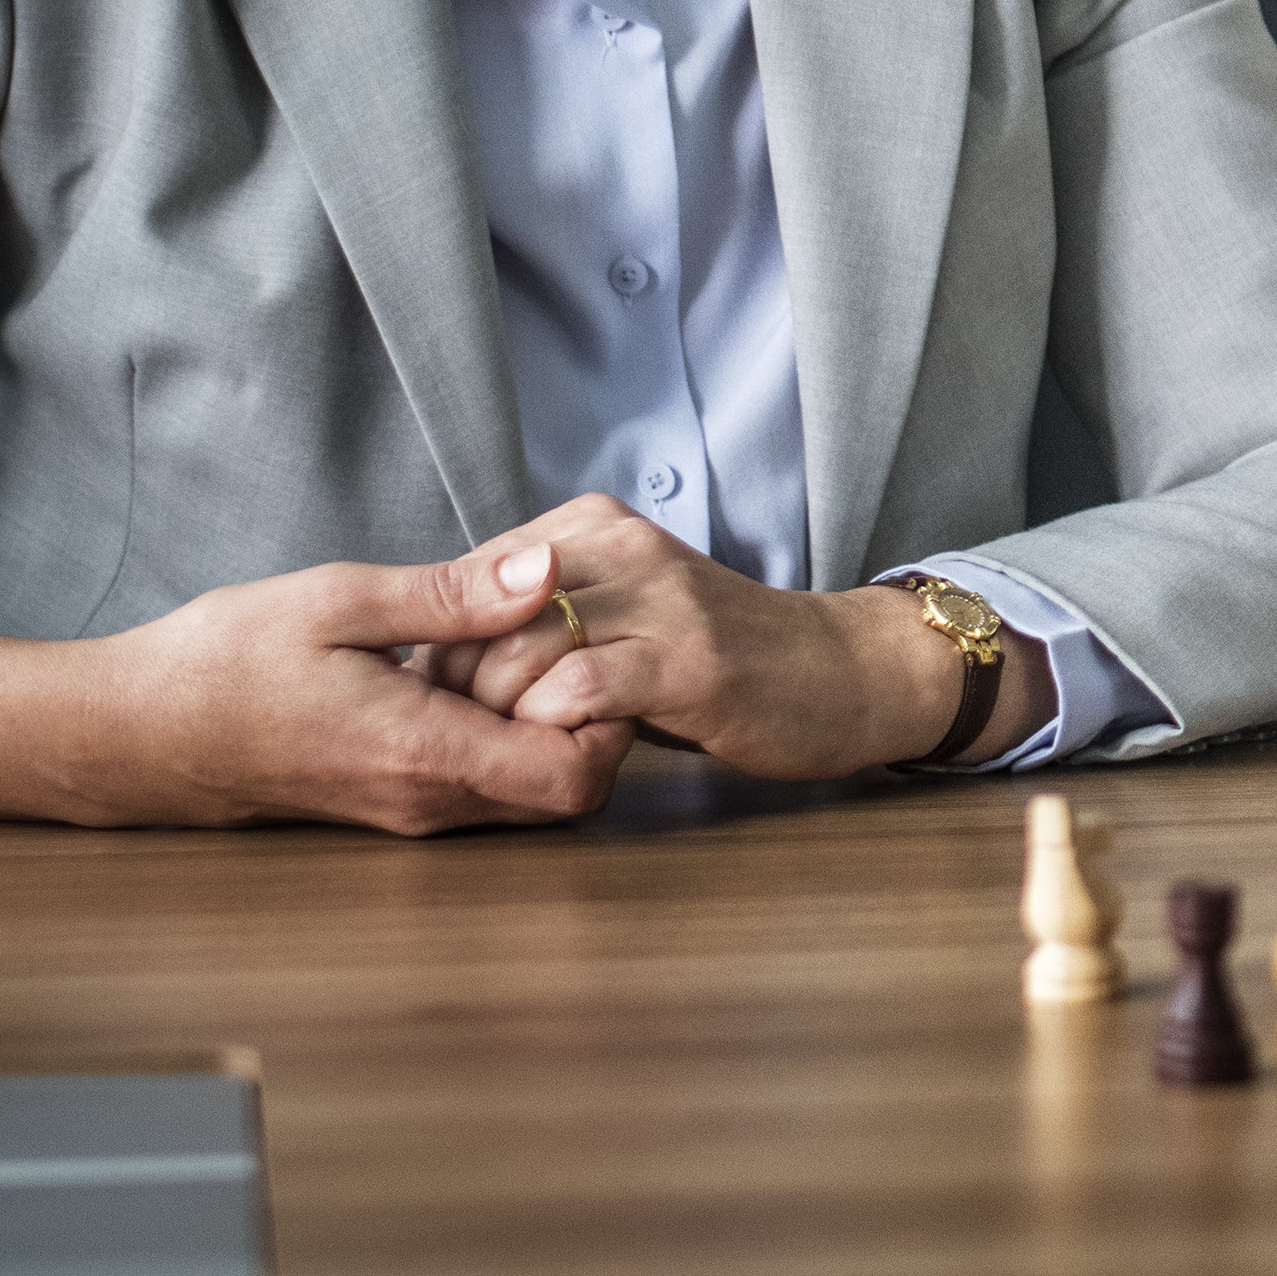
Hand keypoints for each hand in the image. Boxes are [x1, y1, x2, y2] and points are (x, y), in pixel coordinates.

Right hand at [0, 538, 634, 833]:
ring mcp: (408, 810)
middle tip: (561, 638)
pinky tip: (462, 670)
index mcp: (426, 754)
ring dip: (541, 724)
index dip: (613, 716)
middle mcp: (428, 802)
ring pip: (525, 789)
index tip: (591, 648)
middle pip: (569, 790)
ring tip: (509, 646)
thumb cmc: (220, 663)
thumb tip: (548, 572)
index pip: (579, 776)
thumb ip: (451, 596)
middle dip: (592, 718)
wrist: (130, 733)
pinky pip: (478, 784)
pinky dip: (497, 735)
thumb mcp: (337, 602)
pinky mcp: (389, 802)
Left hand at [428, 498, 1046, 779]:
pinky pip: (577, 689)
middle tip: (483, 738)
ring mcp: (658, 599)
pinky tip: (571, 749)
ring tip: (525, 749)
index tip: (460, 706)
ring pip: (518, 651)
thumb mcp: (619, 610)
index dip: (445, 654)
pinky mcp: (688, 659)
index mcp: (592, 526)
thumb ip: (538, 614)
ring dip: (503, 718)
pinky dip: (553, 729)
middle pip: (477, 618)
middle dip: (463, 693)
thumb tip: (434, 655)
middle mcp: (619, 545)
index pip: (464, 581)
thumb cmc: (717, 658)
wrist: (842, 672)